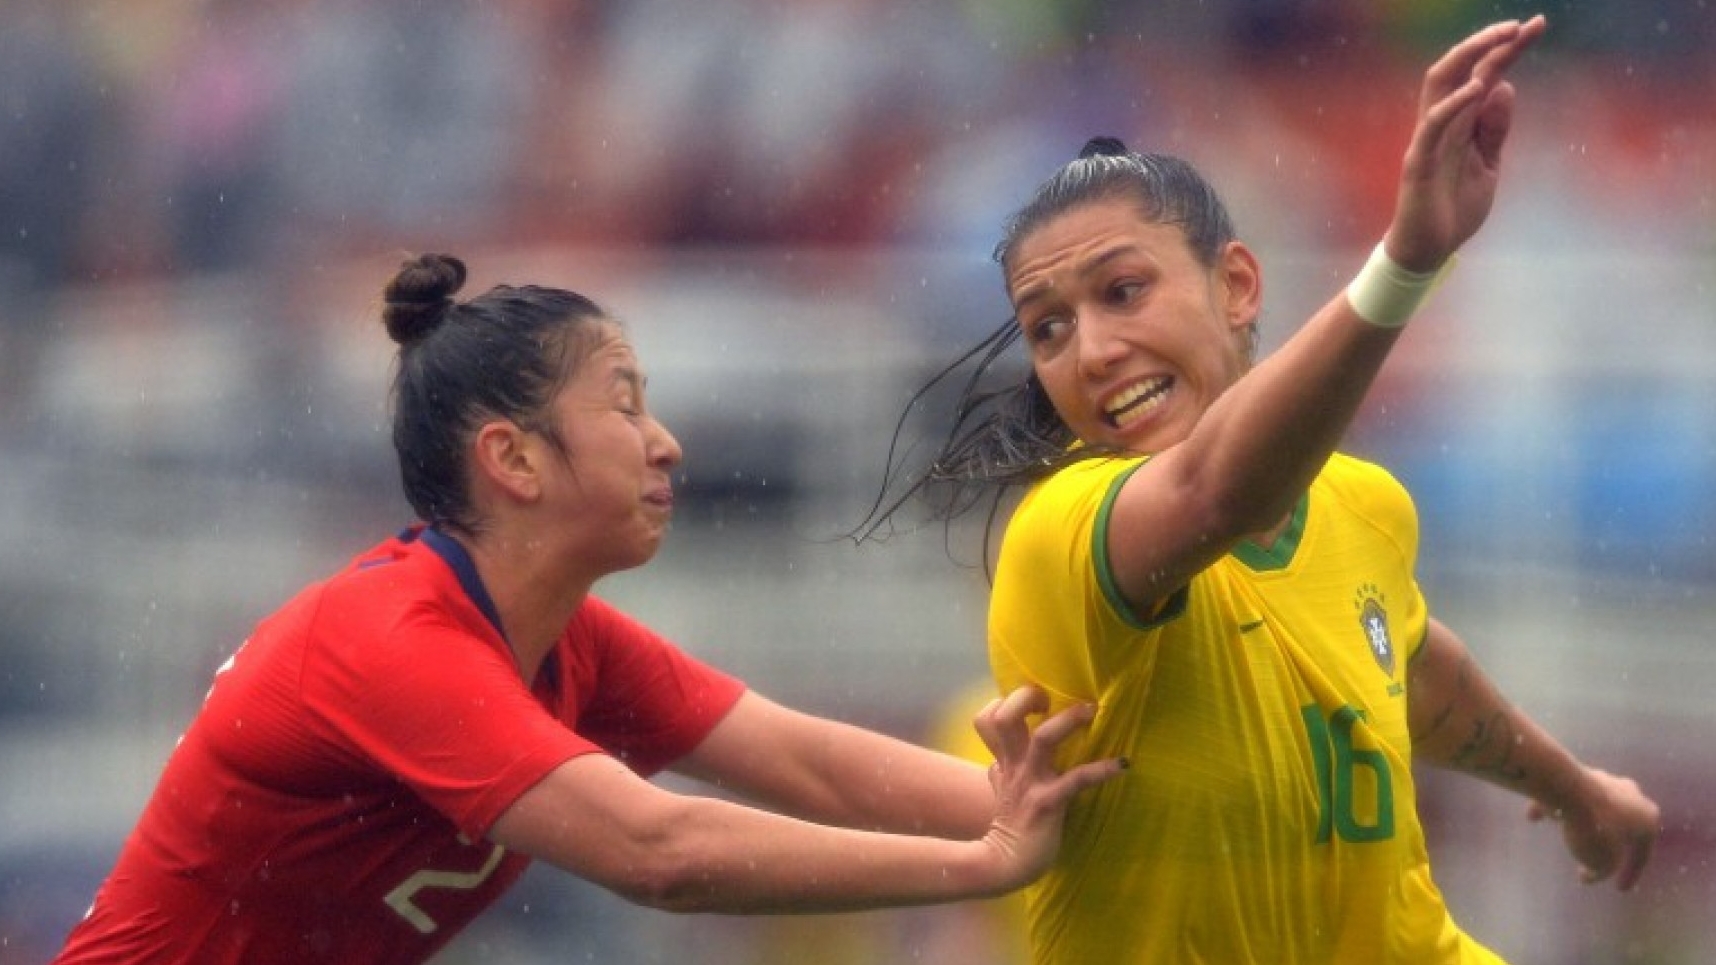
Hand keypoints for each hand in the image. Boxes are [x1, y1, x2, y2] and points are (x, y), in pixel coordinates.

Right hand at [971, 686, 1122, 888]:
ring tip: (1091, 710)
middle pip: (1005, 717)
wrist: (1004, 864)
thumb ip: (1000, 767)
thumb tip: (998, 757)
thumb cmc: (1009, 824)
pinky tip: (1122, 764)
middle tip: (1050, 698)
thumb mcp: (1000, 788)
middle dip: (1026, 696)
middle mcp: (1014, 765)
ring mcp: (1030, 782)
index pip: (988, 718)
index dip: (1005, 702)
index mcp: (1004, 760)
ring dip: (1068, 720)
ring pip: (1043, 738)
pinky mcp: (1048, 804)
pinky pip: (1076, 779)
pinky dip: (1102, 769)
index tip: (1034, 702)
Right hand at [1385, 15, 1546, 269]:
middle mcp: (1442, 122)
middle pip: (1459, 67)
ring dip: (1469, 57)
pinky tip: (1478, 88)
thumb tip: (1505, 86)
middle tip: (1520, 25)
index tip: (1536, 26)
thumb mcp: (1488, 166)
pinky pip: (1433, 124)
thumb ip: (1495, 130)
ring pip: (1439, 83)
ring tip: (1500, 41)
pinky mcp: (1419, 162)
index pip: (1483, 74)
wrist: (1429, 250)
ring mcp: (1428, 139)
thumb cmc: (1455, 209)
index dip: (1507, 49)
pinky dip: (1454, 103)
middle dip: (1487, 42)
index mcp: (1461, 123)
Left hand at [1527, 766, 1659, 891]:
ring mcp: (1603, 779)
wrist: (1566, 790)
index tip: (1619, 890)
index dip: (1631, 874)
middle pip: (1622, 823)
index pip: (1642, 852)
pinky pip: (1565, 795)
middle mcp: (1631, 794)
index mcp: (1647, 817)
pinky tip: (1534, 818)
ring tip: (1569, 837)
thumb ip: (1602, 870)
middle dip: (1610, 841)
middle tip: (1600, 856)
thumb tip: (1591, 872)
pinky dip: (1552, 807)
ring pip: (1594, 806)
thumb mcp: (1603, 863)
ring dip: (1583, 822)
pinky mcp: (1576, 772)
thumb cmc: (1594, 830)